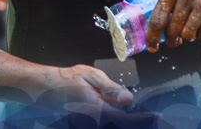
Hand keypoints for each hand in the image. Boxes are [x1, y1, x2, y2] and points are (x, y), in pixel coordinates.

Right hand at [33, 65, 155, 123]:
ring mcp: (88, 126)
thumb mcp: (90, 76)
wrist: (44, 89)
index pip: (127, 120)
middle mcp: (93, 123)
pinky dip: (116, 122)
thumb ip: (110, 89)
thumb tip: (129, 99)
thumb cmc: (66, 80)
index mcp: (97, 110)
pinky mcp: (84, 125)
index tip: (156, 116)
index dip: (143, 119)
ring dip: (126, 121)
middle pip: (122, 126)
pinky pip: (105, 124)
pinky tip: (121, 115)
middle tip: (151, 116)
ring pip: (114, 125)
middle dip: (137, 122)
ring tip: (139, 116)